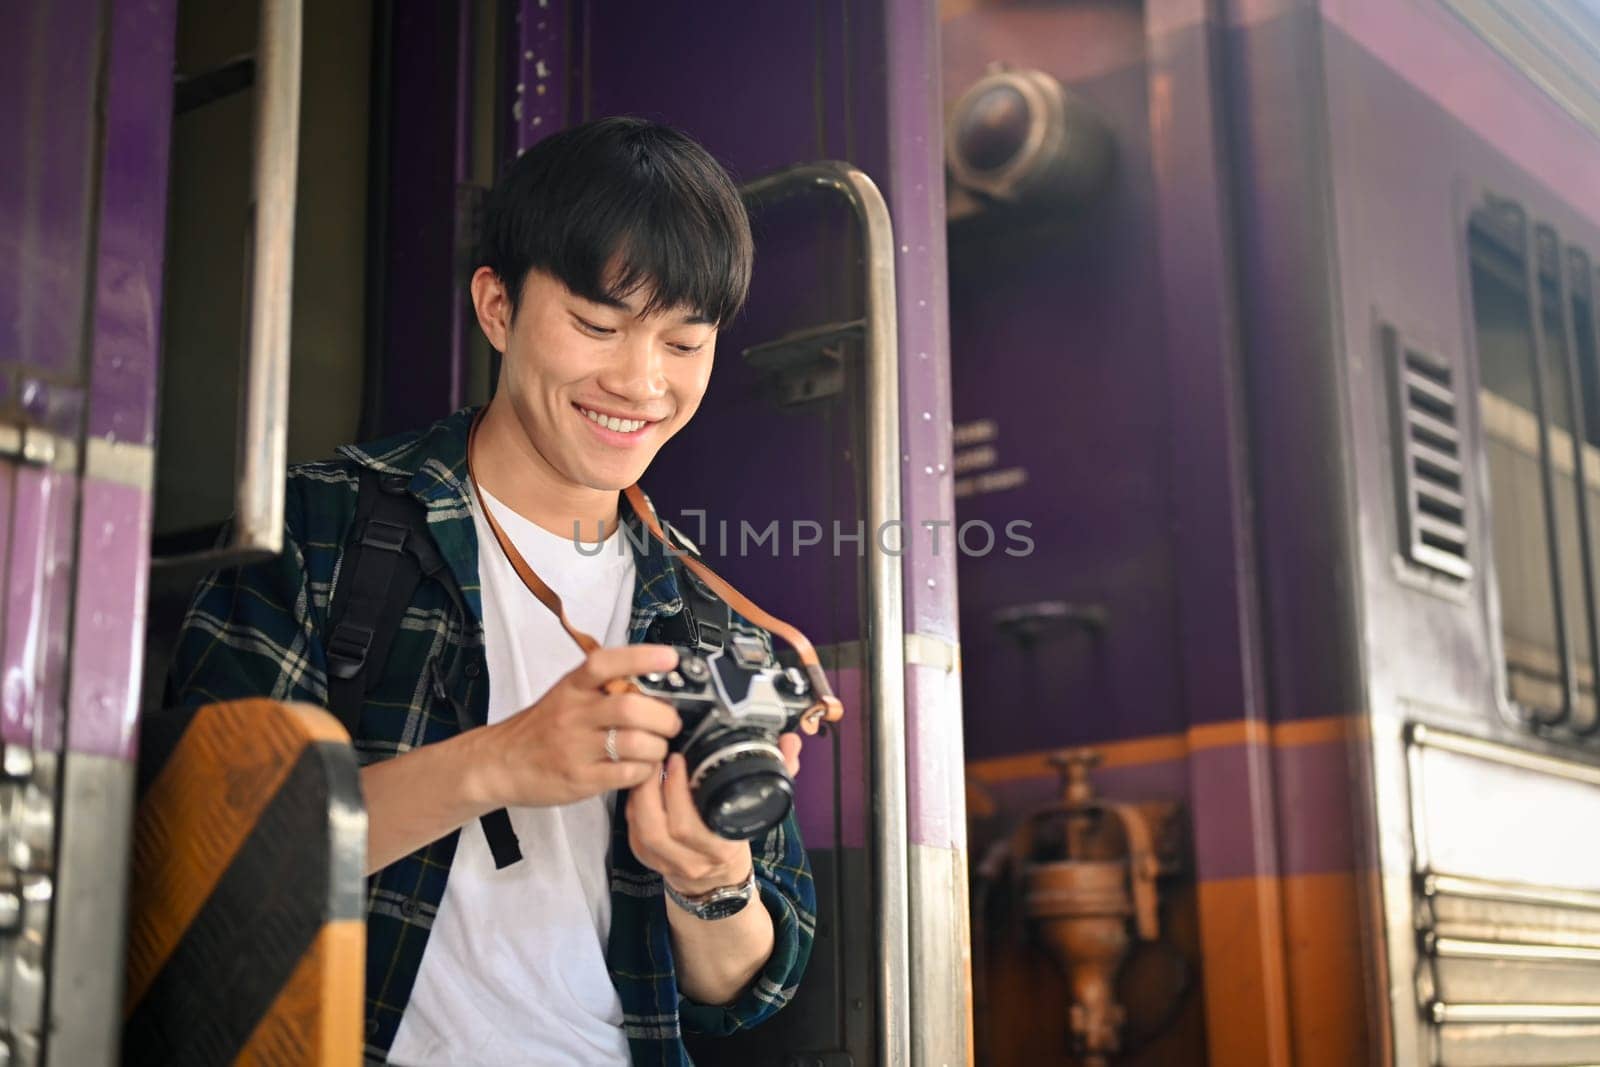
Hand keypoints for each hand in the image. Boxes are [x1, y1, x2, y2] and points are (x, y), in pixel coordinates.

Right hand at [474, 644, 682, 808]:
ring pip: (635, 743)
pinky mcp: (581, 779)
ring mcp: (576, 748)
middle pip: (630, 708)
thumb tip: (651, 681)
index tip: (669, 659)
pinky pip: (627, 773)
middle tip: (671, 722)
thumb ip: (602, 687)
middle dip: (663, 716)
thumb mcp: (565, 695)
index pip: (606, 664)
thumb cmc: (540, 729)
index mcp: (572, 687)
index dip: (641, 658)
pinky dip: (645, 770)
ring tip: (657, 747)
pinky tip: (642, 766)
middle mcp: (574, 714)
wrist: (499, 764)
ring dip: (658, 746)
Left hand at [626, 731, 804, 896]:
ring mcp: (666, 864)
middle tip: (657, 756)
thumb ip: (780, 772)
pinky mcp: (647, 861)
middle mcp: (692, 862)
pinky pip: (632, 833)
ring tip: (647, 765)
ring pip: (641, 832)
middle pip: (659, 829)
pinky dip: (632, 806)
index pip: (691, 827)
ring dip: (639, 795)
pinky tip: (640, 784)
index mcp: (722, 849)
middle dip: (651, 789)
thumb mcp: (762, 807)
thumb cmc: (737, 835)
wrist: (718, 881)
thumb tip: (791, 740)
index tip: (679, 758)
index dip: (678, 792)